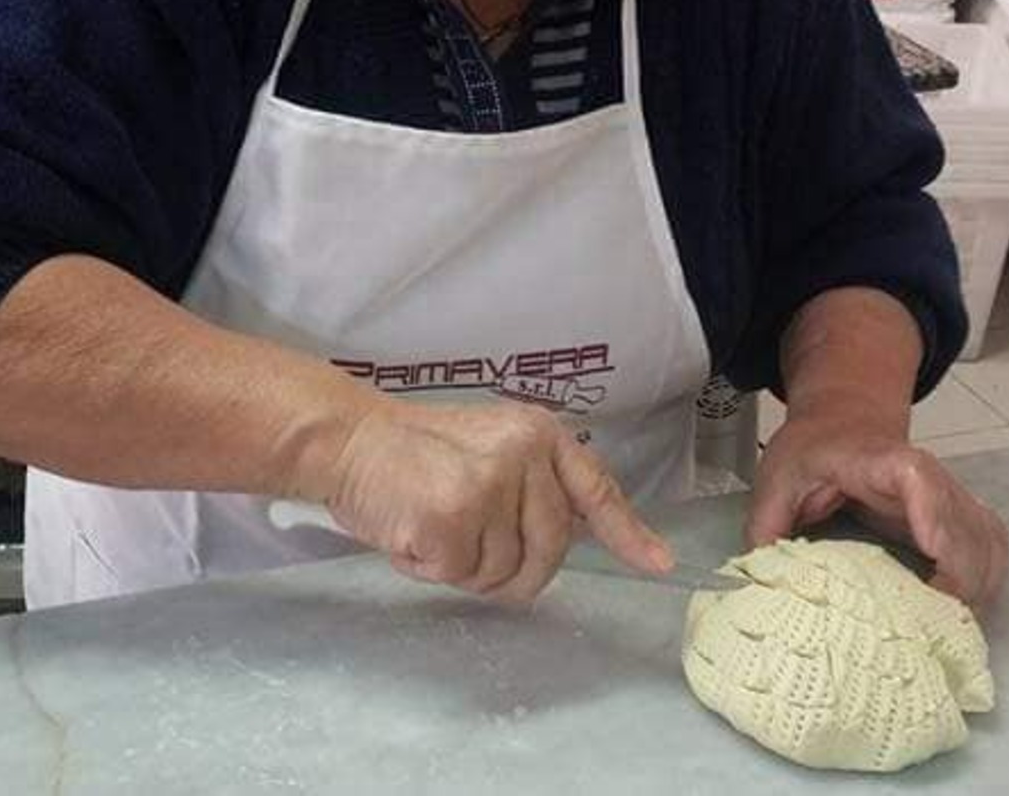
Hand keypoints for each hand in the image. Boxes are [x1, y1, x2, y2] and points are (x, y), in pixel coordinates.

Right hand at [318, 397, 672, 603]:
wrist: (350, 439)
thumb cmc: (416, 454)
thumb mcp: (490, 451)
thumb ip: (533, 488)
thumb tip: (579, 535)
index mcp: (538, 433)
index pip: (595, 489)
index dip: (628, 532)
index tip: (659, 564)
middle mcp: (524, 453)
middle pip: (550, 552)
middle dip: (511, 569)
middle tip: (465, 545)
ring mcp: (491, 482)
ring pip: (504, 572)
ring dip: (466, 567)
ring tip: (433, 525)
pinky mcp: (454, 515)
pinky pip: (461, 575)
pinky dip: (433, 567)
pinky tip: (413, 531)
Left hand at [746, 411, 1008, 607]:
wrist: (844, 422)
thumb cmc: (811, 450)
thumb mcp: (776, 479)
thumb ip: (766, 528)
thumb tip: (763, 587)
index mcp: (879, 462)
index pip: (916, 477)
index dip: (932, 514)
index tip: (931, 555)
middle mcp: (928, 478)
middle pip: (965, 525)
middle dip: (957, 581)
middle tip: (923, 626)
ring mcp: (951, 497)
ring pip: (987, 543)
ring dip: (975, 589)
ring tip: (937, 626)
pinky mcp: (961, 516)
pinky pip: (992, 550)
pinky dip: (986, 582)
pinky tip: (957, 611)